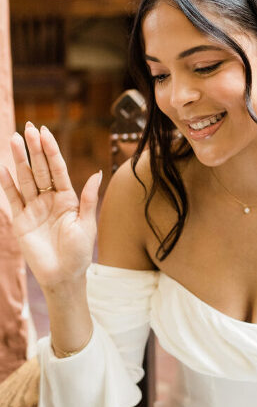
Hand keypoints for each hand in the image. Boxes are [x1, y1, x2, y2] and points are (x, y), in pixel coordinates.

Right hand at [0, 123, 101, 291]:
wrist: (63, 277)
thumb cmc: (79, 253)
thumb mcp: (87, 224)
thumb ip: (88, 198)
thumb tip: (97, 172)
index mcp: (68, 198)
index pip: (57, 169)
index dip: (51, 151)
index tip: (45, 133)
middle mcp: (49, 199)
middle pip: (40, 169)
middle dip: (34, 149)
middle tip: (28, 128)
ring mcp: (34, 208)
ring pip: (25, 179)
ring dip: (19, 160)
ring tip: (14, 139)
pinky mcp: (21, 221)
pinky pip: (13, 199)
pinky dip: (8, 184)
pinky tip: (3, 169)